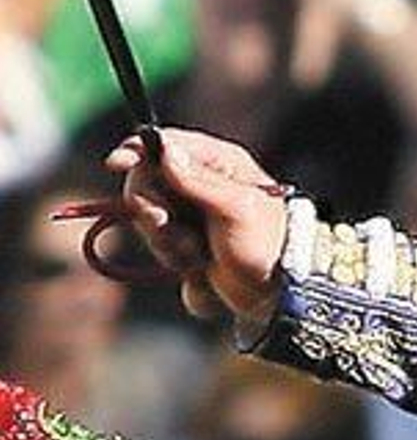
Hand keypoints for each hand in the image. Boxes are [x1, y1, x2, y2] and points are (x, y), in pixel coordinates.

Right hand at [105, 129, 287, 322]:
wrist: (279, 295)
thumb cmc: (267, 244)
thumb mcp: (235, 208)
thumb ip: (198, 180)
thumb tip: (164, 148)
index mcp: (217, 164)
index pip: (162, 145)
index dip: (135, 152)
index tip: (115, 164)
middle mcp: (201, 185)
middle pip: (145, 184)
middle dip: (154, 212)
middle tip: (170, 227)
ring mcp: (192, 217)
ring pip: (150, 224)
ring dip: (169, 244)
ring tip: (201, 256)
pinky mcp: (188, 248)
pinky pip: (162, 252)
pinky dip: (178, 264)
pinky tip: (203, 270)